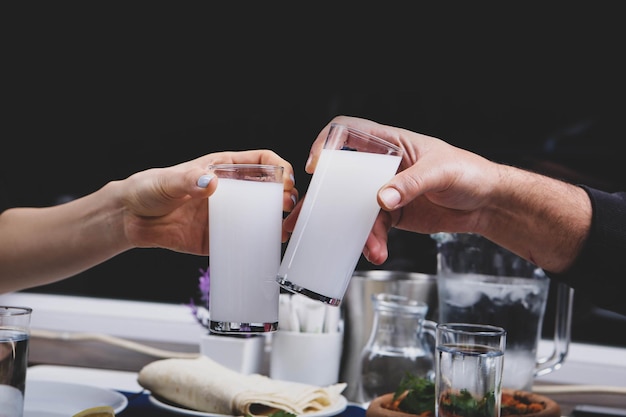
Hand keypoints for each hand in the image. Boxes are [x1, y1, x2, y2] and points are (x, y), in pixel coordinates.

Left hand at [122, 150, 297, 254]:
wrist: (131, 220)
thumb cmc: (148, 189)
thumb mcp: (166, 181)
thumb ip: (187, 181)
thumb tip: (210, 183)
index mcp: (223, 168)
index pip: (261, 161)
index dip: (278, 167)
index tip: (284, 179)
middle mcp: (231, 191)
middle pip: (269, 189)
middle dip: (285, 196)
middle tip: (288, 206)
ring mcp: (227, 215)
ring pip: (262, 216)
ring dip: (277, 222)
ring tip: (284, 229)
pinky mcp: (219, 238)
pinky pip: (245, 241)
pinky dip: (259, 245)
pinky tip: (267, 247)